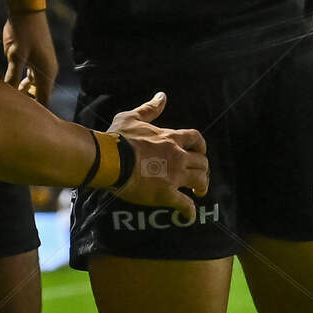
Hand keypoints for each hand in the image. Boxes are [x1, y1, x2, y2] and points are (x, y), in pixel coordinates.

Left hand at [2, 10, 57, 105]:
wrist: (27, 10)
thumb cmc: (23, 33)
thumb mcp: (15, 56)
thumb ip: (12, 76)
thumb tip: (8, 93)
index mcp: (46, 71)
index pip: (44, 98)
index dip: (37, 111)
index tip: (25, 121)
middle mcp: (48, 69)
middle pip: (41, 92)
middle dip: (30, 102)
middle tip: (14, 112)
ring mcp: (43, 63)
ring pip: (36, 84)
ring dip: (26, 91)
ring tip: (12, 101)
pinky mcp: (37, 57)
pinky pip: (33, 75)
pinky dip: (25, 82)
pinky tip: (14, 85)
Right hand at [107, 92, 209, 214]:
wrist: (109, 159)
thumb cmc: (118, 138)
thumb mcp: (132, 117)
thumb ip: (150, 109)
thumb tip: (162, 96)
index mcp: (170, 138)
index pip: (196, 139)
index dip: (201, 146)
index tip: (199, 152)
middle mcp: (177, 156)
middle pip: (202, 162)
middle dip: (203, 169)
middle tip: (197, 175)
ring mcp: (174, 175)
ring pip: (199, 181)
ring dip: (201, 187)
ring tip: (197, 193)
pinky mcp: (166, 194)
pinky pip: (184, 204)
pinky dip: (189, 211)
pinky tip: (189, 216)